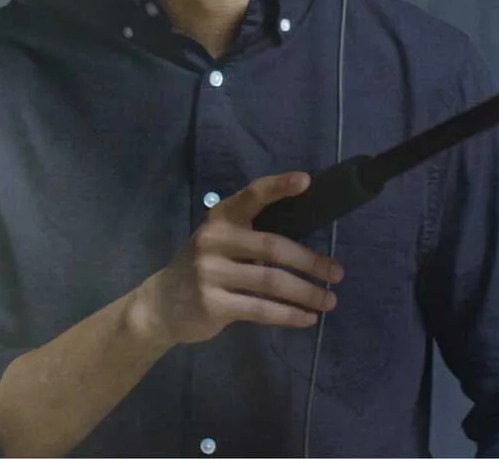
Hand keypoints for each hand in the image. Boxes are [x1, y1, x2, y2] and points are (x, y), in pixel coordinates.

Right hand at [131, 172, 342, 347]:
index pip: (253, 195)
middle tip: (338, 272)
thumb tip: (309, 243)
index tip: (306, 181)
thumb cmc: (207, 266)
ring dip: (306, 292)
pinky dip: (288, 314)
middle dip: (310, 261)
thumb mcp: (222, 240)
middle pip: (273, 247)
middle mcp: (214, 240)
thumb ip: (254, 234)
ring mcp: (210, 273)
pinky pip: (260, 309)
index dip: (279, 186)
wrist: (160, 305)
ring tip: (330, 300)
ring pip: (271, 281)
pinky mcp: (212, 304)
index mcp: (222, 217)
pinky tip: (307, 318)